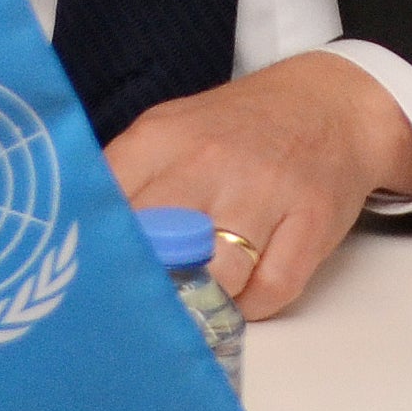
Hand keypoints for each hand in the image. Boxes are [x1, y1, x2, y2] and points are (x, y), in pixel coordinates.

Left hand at [100, 50, 411, 318]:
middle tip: (148, 304)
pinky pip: (272, 290)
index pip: (108, 207)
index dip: (98, 256)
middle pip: (159, 248)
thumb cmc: (238, 131)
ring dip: (207, 299)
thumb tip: (80, 249)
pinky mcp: (311, 219)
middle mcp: (210, 160)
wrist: (330, 106)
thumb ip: (127, 183)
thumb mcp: (170, 135)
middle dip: (151, 286)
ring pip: (218, 277)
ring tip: (204, 293)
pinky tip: (249, 288)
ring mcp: (265, 189)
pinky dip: (255, 304)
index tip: (93, 285)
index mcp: (162, 138)